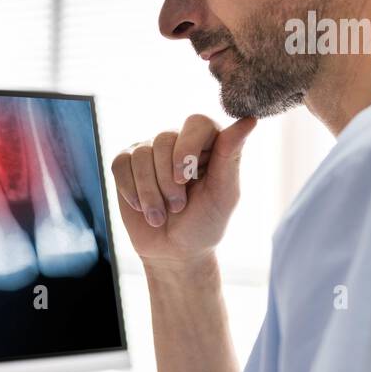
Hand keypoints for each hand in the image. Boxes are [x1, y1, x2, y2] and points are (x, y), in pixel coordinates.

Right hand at [110, 115, 255, 268]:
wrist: (172, 251)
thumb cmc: (204, 223)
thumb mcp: (223, 194)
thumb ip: (231, 156)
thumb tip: (250, 120)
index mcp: (209, 143)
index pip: (197, 122)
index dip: (188, 147)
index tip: (185, 177)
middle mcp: (178, 141)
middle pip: (164, 139)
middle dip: (168, 180)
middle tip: (178, 207)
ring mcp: (149, 151)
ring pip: (140, 155)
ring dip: (149, 192)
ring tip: (159, 215)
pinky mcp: (126, 164)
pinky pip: (120, 164)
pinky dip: (129, 190)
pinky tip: (140, 207)